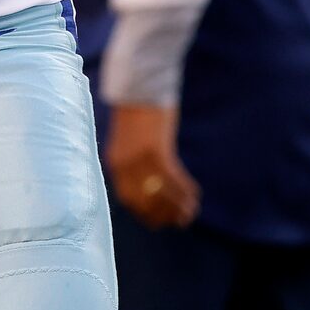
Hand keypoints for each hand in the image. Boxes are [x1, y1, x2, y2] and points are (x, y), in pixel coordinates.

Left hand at [106, 103, 200, 228]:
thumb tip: (148, 184)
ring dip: (178, 205)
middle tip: (180, 221)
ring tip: (191, 212)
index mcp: (114, 163)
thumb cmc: (135, 113)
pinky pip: (173, 178)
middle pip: (144, 201)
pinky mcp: (156, 150)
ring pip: (161, 192)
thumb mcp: (128, 142)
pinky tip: (195, 194)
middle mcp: (124, 165)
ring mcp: (139, 158)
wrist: (138, 87)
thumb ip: (133, 162)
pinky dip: (185, 189)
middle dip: (163, 214)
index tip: (160, 222)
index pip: (128, 199)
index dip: (146, 213)